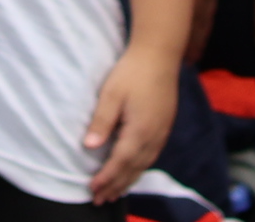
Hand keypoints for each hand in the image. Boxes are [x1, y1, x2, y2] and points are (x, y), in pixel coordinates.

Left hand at [79, 38, 177, 199]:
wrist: (160, 54)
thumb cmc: (132, 71)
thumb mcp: (111, 94)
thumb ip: (101, 122)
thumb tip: (89, 147)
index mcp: (139, 131)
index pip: (120, 163)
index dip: (106, 178)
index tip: (92, 190)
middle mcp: (153, 136)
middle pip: (133, 169)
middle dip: (116, 186)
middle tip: (100, 200)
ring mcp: (162, 132)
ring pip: (144, 165)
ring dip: (128, 180)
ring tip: (115, 192)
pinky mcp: (165, 126)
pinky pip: (152, 156)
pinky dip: (140, 168)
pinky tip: (134, 170)